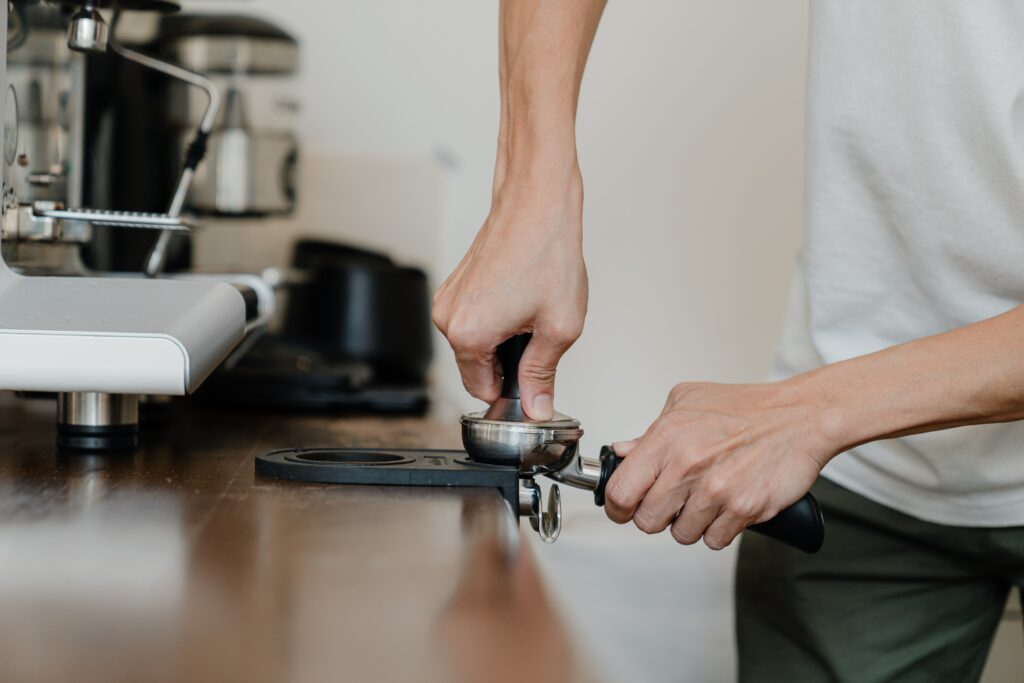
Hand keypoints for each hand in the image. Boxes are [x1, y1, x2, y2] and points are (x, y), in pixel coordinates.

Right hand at [432, 173, 587, 419]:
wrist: (537, 203)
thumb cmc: (547, 253)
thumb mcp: (559, 328)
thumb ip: (542, 375)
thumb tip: (536, 406)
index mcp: (468, 335)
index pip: (482, 391)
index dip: (512, 390)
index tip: (533, 376)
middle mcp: (447, 319)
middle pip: (478, 367)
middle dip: (509, 359)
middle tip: (538, 330)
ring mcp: (447, 300)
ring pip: (476, 343)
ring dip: (504, 336)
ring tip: (530, 306)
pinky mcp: (453, 285)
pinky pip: (474, 319)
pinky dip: (497, 315)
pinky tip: (519, 293)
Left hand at [603, 380, 829, 549]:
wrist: (801, 416)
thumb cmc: (746, 407)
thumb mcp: (686, 402)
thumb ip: (650, 432)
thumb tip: (622, 453)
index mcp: (666, 438)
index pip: (620, 491)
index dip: (618, 506)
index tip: (625, 507)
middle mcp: (687, 465)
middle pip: (647, 521)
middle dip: (656, 516)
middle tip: (672, 503)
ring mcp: (716, 490)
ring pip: (682, 535)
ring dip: (690, 523)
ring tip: (706, 499)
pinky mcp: (744, 509)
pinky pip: (714, 540)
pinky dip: (719, 529)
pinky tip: (727, 506)